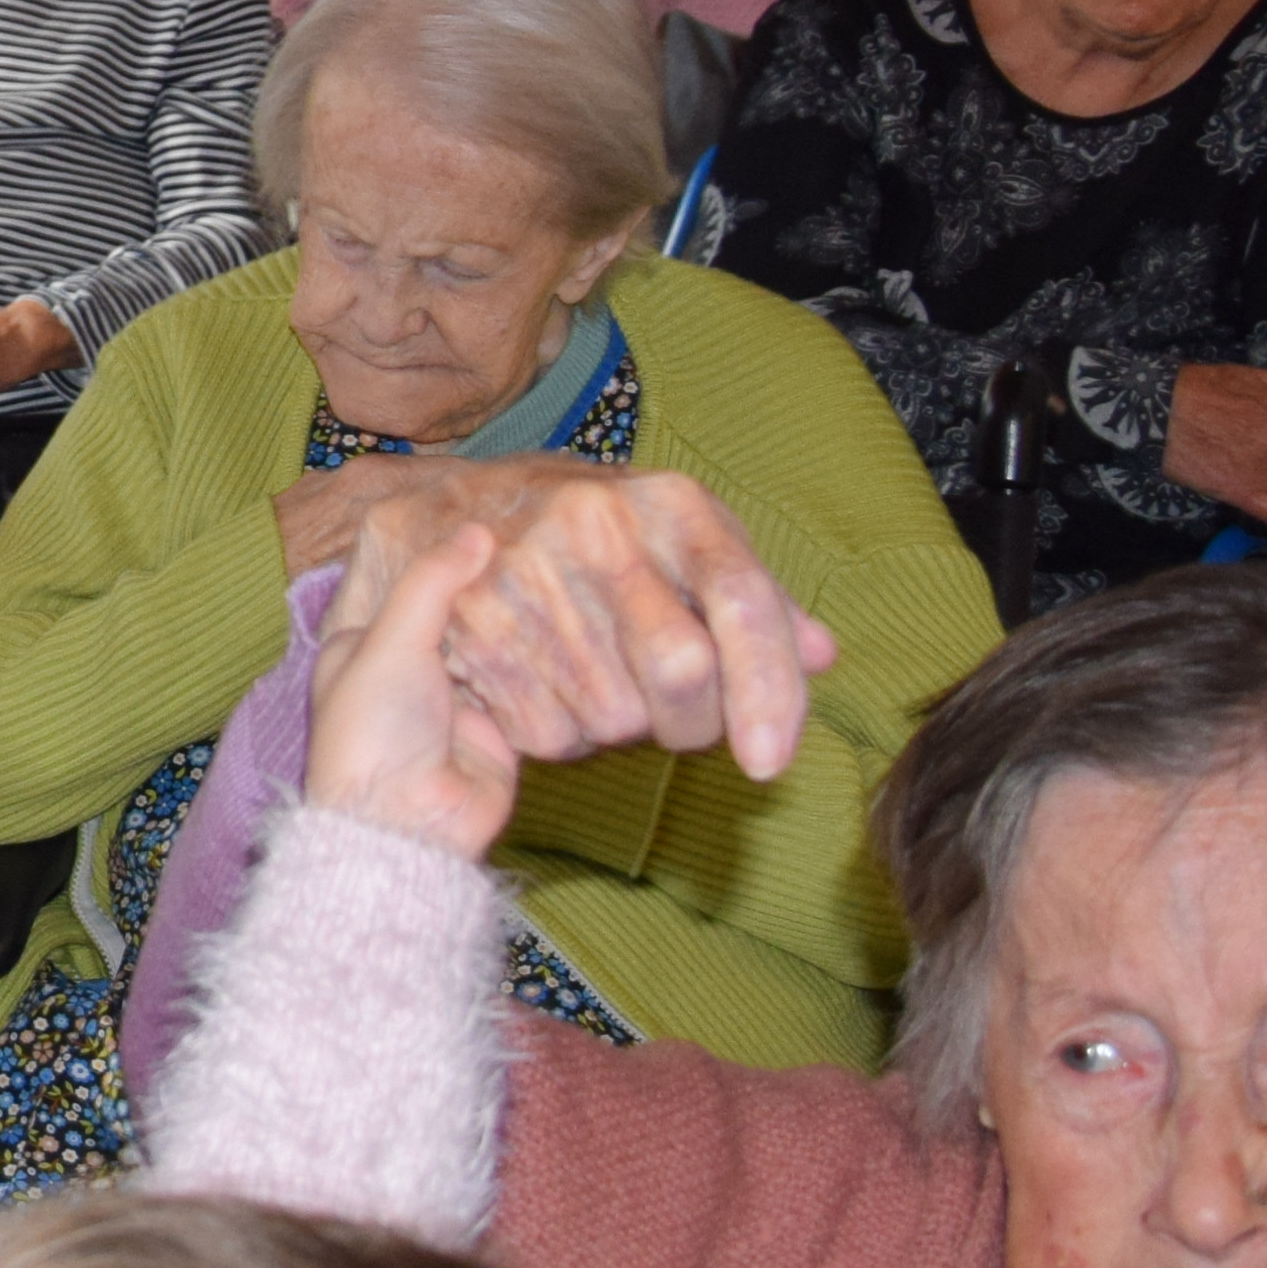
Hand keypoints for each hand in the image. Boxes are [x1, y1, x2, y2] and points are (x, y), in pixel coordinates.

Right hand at [296, 457, 828, 780]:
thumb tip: (820, 656)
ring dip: (623, 730)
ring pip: (615, 718)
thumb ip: (752, 598)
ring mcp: (527, 575)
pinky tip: (553, 690)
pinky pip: (551, 736)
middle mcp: (595, 528)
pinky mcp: (471, 626)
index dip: (767, 689)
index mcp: (666, 502)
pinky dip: (566, 737)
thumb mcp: (680, 540)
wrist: (446, 511)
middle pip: (680, 671)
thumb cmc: (593, 534)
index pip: (741, 600)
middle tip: (680, 719)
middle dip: (693, 723)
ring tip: (600, 681)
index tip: (771, 766)